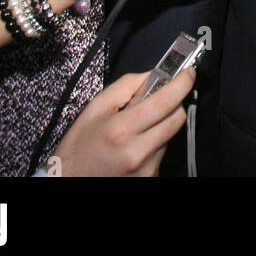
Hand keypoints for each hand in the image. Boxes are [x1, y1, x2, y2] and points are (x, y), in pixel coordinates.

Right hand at [49, 69, 192, 176]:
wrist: (68, 181)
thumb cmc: (79, 148)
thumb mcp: (95, 108)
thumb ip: (126, 86)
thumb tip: (153, 75)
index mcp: (121, 129)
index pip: (165, 101)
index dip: (182, 83)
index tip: (187, 74)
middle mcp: (137, 151)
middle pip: (177, 118)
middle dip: (173, 104)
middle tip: (156, 102)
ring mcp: (146, 168)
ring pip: (171, 135)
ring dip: (161, 126)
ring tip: (136, 130)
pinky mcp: (150, 178)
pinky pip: (163, 152)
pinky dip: (155, 144)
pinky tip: (136, 146)